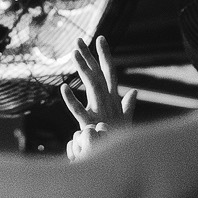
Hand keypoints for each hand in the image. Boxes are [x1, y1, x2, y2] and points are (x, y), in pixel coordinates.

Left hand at [62, 35, 135, 161]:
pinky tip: (63, 87)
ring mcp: (100, 112)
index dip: (105, 55)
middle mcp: (108, 102)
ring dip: (83, 69)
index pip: (110, 72)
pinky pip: (80, 112)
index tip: (100, 38)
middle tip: (79, 39)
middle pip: (99, 74)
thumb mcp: (126, 121)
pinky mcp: (91, 125)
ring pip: (92, 86)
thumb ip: (129, 105)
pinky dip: (71, 100)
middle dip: (90, 56)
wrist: (119, 158)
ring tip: (74, 54)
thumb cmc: (120, 140)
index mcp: (114, 100)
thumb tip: (135, 92)